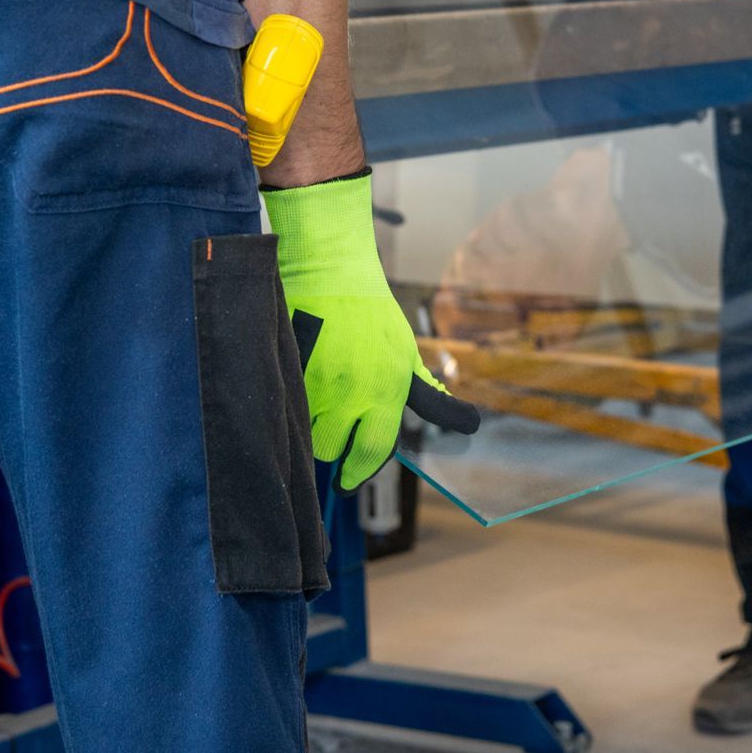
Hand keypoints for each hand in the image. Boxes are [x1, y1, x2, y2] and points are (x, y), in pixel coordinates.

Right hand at [263, 171, 480, 492]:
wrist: (330, 271)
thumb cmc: (372, 313)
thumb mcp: (405, 353)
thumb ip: (427, 394)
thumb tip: (467, 423)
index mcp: (386, 390)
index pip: (373, 450)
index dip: (359, 472)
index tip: (348, 481)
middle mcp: (352, 392)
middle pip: (331, 449)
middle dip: (331, 446)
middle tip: (331, 431)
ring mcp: (316, 383)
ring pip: (304, 431)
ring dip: (308, 425)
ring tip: (314, 403)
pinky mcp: (288, 372)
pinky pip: (284, 405)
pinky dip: (288, 403)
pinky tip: (296, 386)